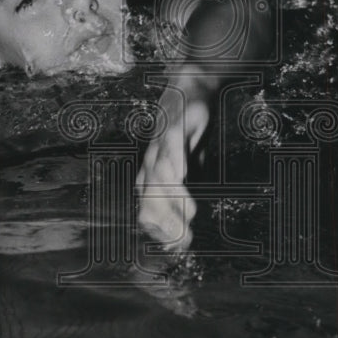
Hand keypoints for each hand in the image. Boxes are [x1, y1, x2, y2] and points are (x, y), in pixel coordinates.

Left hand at [136, 84, 209, 249]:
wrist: (189, 88)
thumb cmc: (186, 132)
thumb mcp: (189, 167)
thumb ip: (187, 191)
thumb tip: (190, 225)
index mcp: (151, 178)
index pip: (147, 213)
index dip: (161, 234)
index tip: (180, 249)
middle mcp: (150, 165)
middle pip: (149, 200)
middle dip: (167, 224)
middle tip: (187, 240)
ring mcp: (160, 146)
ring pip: (159, 177)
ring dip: (174, 198)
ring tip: (190, 214)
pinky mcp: (174, 128)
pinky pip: (171, 147)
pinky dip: (175, 162)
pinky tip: (183, 175)